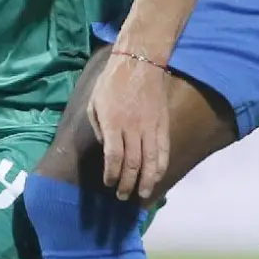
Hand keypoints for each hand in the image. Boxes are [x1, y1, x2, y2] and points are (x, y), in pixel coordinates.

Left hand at [86, 50, 170, 201]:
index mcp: (113, 123)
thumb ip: (99, 128)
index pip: (114, 157)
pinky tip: (158, 178)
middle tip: (123, 196)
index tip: (108, 184)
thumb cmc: (112, 82)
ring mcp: (151, 127)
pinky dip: (161, 167)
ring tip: (143, 195)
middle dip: (127, 184)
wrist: (140, 62)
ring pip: (151, 161)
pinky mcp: (163, 124)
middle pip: (133, 164)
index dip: (112, 175)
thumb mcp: (94, 103)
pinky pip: (164, 151)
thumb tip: (107, 150)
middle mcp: (133, 128)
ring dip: (147, 182)